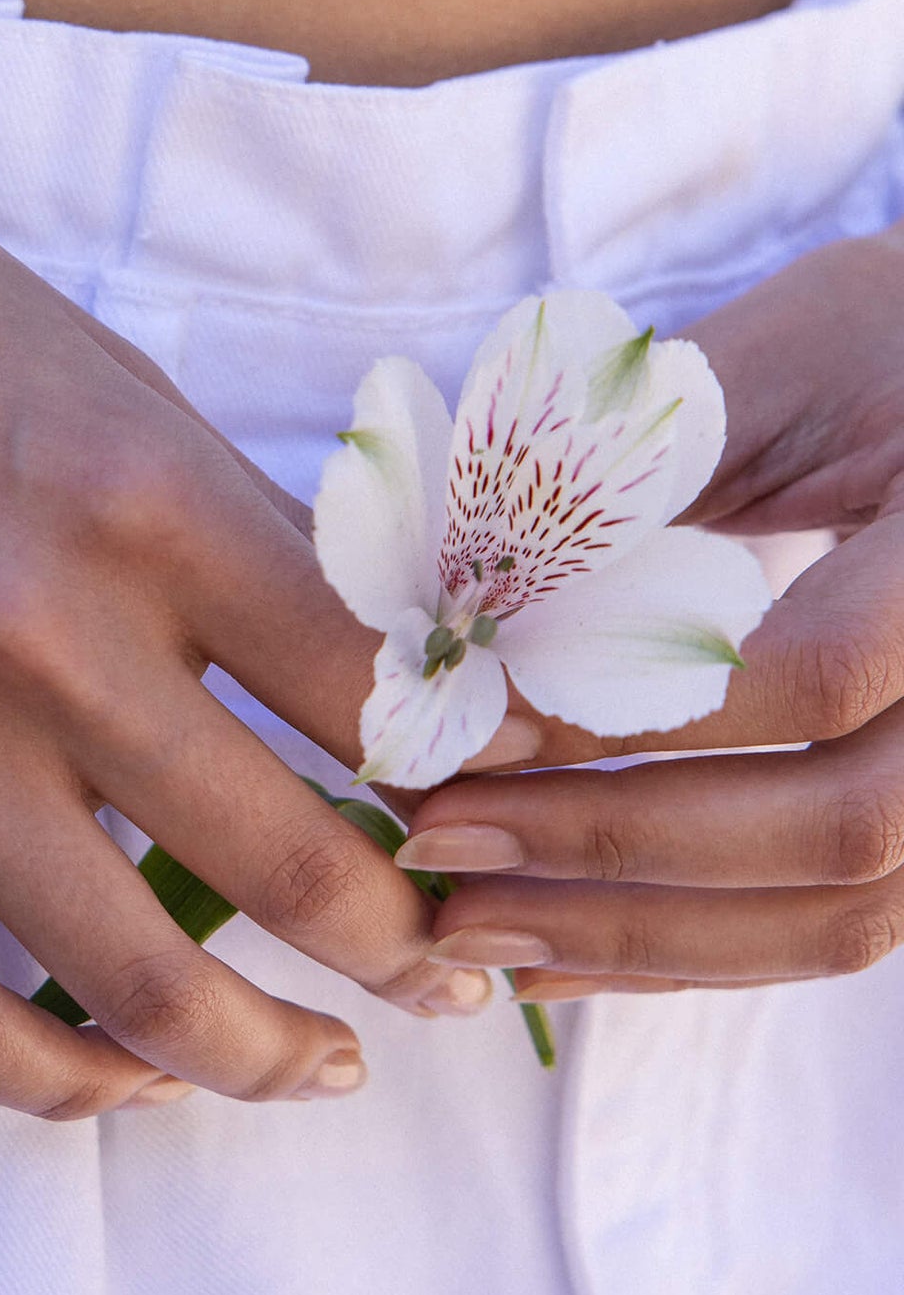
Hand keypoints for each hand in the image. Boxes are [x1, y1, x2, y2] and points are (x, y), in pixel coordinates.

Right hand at [0, 110, 488, 1115]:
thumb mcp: (94, 366)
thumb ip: (225, 520)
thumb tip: (363, 656)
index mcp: (143, 492)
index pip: (387, 692)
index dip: (486, 769)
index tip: (509, 799)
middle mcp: (40, 632)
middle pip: (302, 866)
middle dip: (419, 944)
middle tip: (460, 966)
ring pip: (139, 982)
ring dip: (268, 1058)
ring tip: (327, 1066)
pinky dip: (61, 1082)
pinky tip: (125, 1080)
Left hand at [395, 229, 903, 999]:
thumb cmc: (891, 341)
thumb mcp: (776, 356)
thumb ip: (631, 462)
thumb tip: (449, 603)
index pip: (818, 671)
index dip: (630, 717)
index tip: (466, 728)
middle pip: (840, 826)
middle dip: (614, 849)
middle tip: (436, 843)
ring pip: (841, 913)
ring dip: (637, 936)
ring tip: (467, 930)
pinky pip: (832, 924)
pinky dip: (686, 951)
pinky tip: (552, 953)